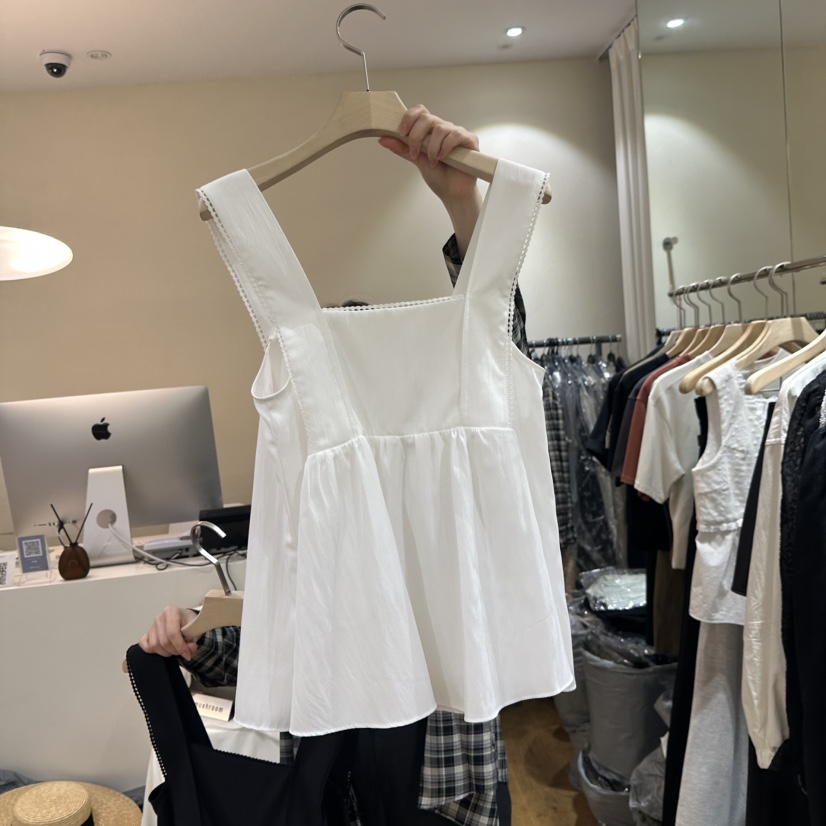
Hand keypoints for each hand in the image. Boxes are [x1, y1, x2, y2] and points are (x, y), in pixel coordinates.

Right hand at [139, 606, 198, 659]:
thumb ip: (192, 642)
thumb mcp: (195, 630)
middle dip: (174, 650)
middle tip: (183, 652)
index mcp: (171, 611)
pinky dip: (153, 651)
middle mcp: (159, 617)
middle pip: (163, 641)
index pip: (172, 633)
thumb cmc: (190, 623)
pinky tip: (163, 649)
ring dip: (166, 652)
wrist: (185, 619)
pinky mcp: (147, 633)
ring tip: (175, 650)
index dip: (180, 647)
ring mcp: (152, 625)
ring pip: (154, 645)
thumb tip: (188, 652)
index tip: (187, 654)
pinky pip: (145, 645)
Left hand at [379, 105, 482, 255]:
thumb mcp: (416, 160)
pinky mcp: (469, 140)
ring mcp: (456, 133)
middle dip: (416, 135)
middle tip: (415, 152)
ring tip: (432, 161)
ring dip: (431, 147)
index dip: (409, 118)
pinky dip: (445, 147)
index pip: (420, 112)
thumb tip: (383, 139)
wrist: (452, 193)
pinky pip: (455, 135)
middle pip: (427, 117)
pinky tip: (442, 158)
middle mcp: (443, 128)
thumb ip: (402, 148)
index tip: (401, 133)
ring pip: (440, 128)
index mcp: (430, 131)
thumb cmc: (438, 176)